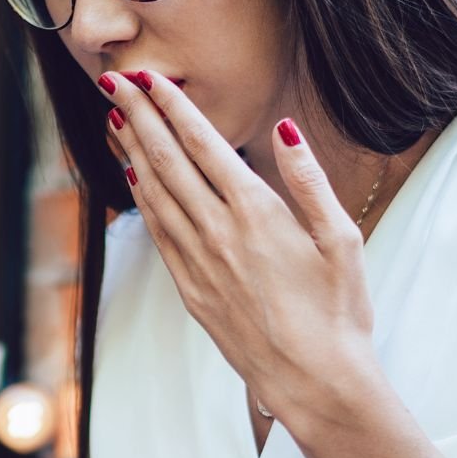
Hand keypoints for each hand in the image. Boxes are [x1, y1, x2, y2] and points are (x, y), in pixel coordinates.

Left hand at [101, 69, 377, 422]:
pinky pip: (159, 235)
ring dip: (132, 153)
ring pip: (155, 196)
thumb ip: (310, 181)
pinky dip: (143, 201)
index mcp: (257, 212)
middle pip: (168, 162)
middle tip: (115, 82)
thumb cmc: (339, 312)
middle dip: (140, 116)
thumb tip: (284, 130)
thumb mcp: (341, 240)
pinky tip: (134, 181)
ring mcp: (199, 263)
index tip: (149, 77)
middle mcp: (218, 233)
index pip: (203, 144)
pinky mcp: (192, 291)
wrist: (314, 381)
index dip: (172, 106)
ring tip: (114, 120)